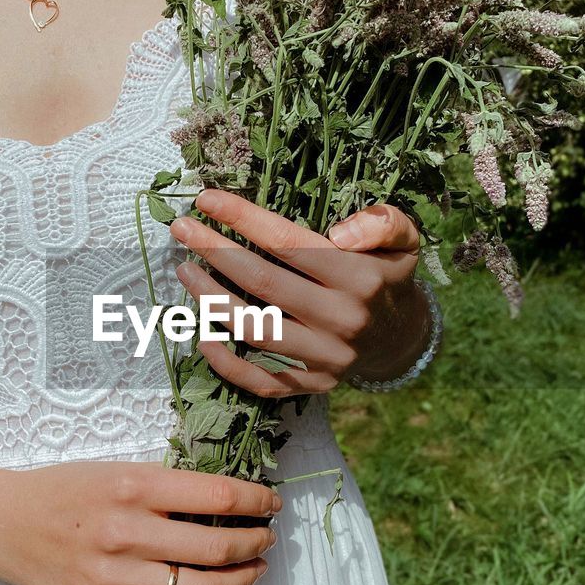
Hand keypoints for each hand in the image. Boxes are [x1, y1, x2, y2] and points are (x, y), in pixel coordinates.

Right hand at [0, 461, 280, 584]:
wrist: (3, 524)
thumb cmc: (66, 489)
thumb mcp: (118, 470)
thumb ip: (167, 486)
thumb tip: (231, 499)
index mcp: (134, 486)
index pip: (216, 495)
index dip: (256, 500)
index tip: (271, 503)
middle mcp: (126, 531)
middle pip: (216, 545)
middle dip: (254, 542)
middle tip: (267, 539)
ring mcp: (114, 576)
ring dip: (240, 582)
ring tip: (254, 571)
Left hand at [168, 188, 427, 397]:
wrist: (402, 338)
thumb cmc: (387, 277)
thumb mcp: (403, 240)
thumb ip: (383, 224)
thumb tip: (340, 232)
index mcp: (360, 278)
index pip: (289, 243)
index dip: (243, 218)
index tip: (206, 199)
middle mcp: (342, 320)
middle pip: (263, 283)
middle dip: (215, 251)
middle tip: (181, 229)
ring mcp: (326, 358)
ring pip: (256, 330)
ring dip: (212, 299)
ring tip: (185, 271)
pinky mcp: (313, 384)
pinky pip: (261, 381)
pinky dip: (226, 364)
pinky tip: (201, 335)